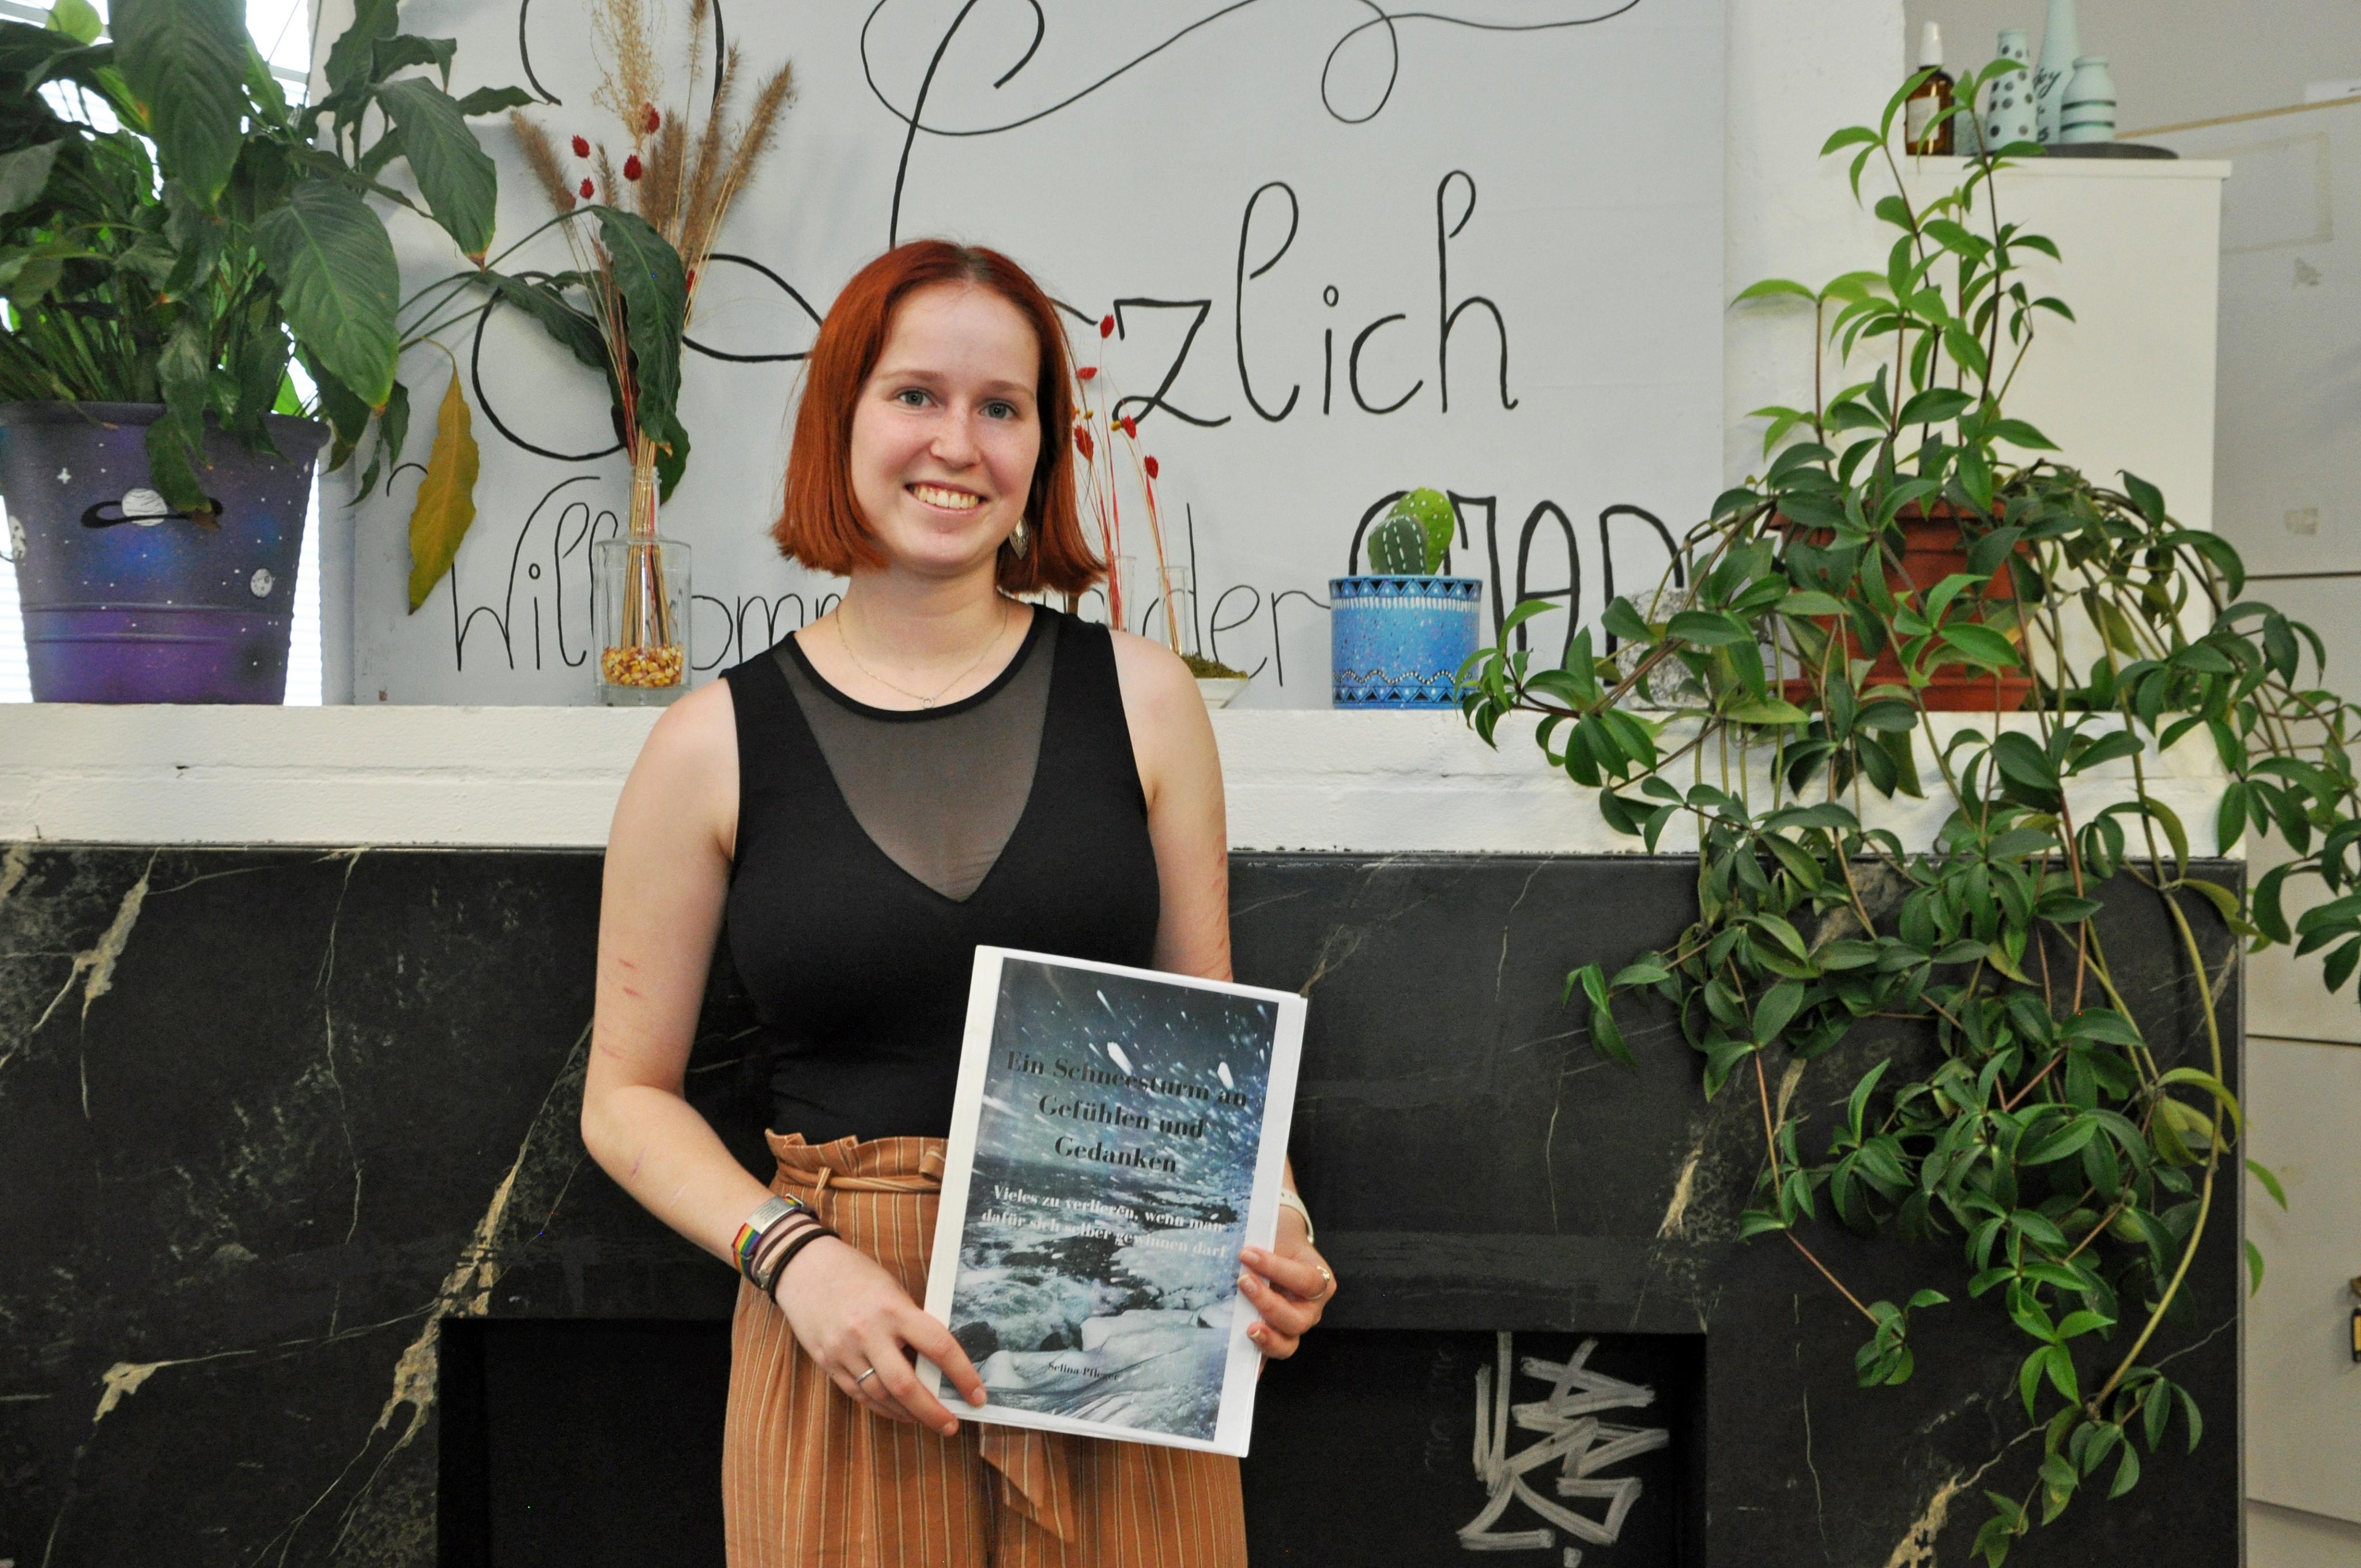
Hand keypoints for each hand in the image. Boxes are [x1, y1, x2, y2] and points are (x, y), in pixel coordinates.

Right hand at [771, 1234, 986, 1434]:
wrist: (804, 1267)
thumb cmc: (856, 1274)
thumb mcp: (891, 1290)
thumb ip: (911, 1323)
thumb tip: (936, 1361)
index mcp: (893, 1309)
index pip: (938, 1346)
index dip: (962, 1374)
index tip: (977, 1394)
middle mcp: (869, 1333)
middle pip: (906, 1385)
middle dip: (933, 1411)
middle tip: (951, 1424)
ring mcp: (845, 1351)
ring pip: (881, 1396)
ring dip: (908, 1413)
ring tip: (927, 1419)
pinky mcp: (827, 1362)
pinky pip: (859, 1394)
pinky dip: (882, 1407)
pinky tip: (898, 1411)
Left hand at [1237, 1209, 1333, 1362]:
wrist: (1280, 1242)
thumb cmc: (1280, 1237)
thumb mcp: (1280, 1232)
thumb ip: (1268, 1241)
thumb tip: (1241, 1251)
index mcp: (1319, 1279)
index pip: (1305, 1280)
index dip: (1276, 1269)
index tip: (1247, 1254)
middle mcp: (1311, 1308)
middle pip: (1298, 1319)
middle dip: (1269, 1304)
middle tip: (1243, 1282)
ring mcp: (1293, 1326)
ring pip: (1288, 1343)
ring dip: (1267, 1338)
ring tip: (1248, 1328)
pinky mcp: (1275, 1336)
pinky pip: (1268, 1355)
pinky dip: (1256, 1364)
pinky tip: (1241, 1367)